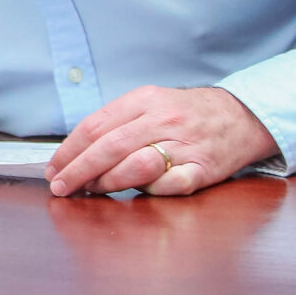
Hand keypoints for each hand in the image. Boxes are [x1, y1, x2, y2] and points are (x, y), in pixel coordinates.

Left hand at [45, 86, 277, 197]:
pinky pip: (172, 184)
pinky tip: (138, 194)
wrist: (241, 116)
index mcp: (144, 100)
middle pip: (109, 146)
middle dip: (78, 170)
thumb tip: (76, 153)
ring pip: (136, 165)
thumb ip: (117, 123)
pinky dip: (151, 191)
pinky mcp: (204, 168)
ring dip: (107, 182)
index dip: (69, 150)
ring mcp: (185, 144)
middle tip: (60, 187)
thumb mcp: (151, 104)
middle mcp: (163, 119)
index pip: (95, 125)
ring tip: (91, 191)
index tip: (53, 169)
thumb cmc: (186, 115)